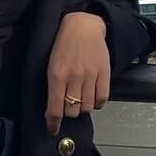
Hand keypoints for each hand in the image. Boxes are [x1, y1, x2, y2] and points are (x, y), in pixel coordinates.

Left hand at [45, 10, 110, 134]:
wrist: (83, 25)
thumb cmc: (64, 46)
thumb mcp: (51, 65)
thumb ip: (53, 87)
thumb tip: (53, 111)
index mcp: (57, 75)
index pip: (55, 108)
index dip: (53, 123)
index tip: (53, 130)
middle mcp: (74, 77)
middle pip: (72, 111)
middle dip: (68, 112)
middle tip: (68, 104)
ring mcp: (91, 75)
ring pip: (87, 107)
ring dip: (82, 107)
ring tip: (80, 97)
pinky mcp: (104, 73)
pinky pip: (102, 99)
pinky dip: (97, 103)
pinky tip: (92, 96)